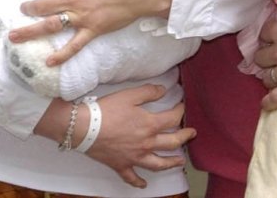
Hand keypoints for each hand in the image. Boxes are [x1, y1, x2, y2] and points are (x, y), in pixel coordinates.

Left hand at [8, 0, 173, 64]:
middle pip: (42, 5)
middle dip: (28, 8)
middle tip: (22, 10)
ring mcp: (82, 16)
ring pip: (50, 25)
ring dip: (30, 31)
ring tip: (15, 36)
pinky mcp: (92, 29)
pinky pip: (74, 45)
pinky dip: (61, 55)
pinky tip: (48, 62)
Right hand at [34, 84, 195, 187]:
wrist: (84, 128)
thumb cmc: (107, 110)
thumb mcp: (129, 95)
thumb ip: (149, 92)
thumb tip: (164, 90)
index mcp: (149, 125)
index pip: (173, 119)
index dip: (180, 112)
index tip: (182, 107)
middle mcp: (146, 143)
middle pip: (172, 143)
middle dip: (184, 137)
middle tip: (192, 134)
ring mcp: (134, 157)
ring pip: (158, 164)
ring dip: (171, 163)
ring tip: (180, 162)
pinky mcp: (121, 165)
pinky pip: (132, 177)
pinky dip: (138, 182)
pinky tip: (144, 184)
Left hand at [253, 0, 276, 110]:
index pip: (264, 34)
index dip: (270, 36)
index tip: (276, 36)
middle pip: (261, 56)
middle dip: (266, 55)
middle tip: (276, 54)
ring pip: (267, 76)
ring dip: (268, 74)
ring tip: (273, 74)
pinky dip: (269, 101)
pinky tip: (266, 102)